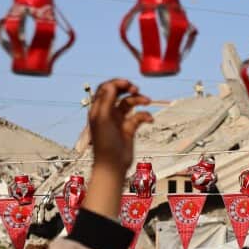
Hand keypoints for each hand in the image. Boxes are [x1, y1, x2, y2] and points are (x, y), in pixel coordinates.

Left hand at [85, 79, 152, 218]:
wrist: (113, 165)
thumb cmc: (104, 144)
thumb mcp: (103, 119)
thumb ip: (106, 100)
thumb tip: (111, 85)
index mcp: (98, 109)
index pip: (106, 89)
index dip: (116, 83)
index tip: (127, 84)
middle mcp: (108, 112)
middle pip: (118, 93)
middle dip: (127, 88)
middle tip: (135, 88)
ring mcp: (118, 120)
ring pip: (130, 103)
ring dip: (139, 100)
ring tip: (147, 101)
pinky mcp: (129, 128)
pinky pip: (138, 116)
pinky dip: (145, 115)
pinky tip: (149, 119)